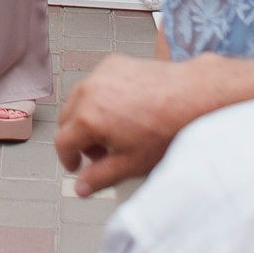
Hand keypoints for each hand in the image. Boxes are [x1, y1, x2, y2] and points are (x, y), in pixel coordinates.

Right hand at [54, 52, 253, 195]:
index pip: (62, 142)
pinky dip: (100, 97)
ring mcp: (100, 75)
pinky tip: (124, 110)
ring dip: (86, 116)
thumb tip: (81, 188)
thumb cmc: (167, 129)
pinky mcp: (113, 63)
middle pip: (67, 119)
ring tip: (113, 132)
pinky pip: (96, 83)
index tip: (76, 167)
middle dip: (78, 138)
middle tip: (99, 153)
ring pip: (79, 99)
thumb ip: (99, 177)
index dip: (67, 160)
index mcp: (88, 118)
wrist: (192, 98)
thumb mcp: (130, 164)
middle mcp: (89, 92)